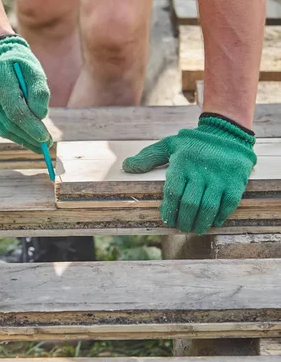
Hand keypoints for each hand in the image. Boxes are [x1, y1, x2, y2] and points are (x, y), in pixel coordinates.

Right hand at [0, 35, 51, 152]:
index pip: (16, 111)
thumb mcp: (34, 70)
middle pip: (10, 124)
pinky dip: (15, 135)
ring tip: (40, 146)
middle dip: (30, 137)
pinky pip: (0, 128)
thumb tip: (41, 116)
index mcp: (0, 83)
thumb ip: (39, 91)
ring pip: (4, 130)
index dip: (31, 127)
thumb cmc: (20, 63)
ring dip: (24, 140)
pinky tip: (28, 139)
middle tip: (47, 145)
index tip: (45, 138)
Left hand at [122, 115, 256, 234]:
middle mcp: (201, 171)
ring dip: (200, 222)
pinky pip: (228, 204)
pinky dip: (220, 216)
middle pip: (190, 204)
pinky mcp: (235, 181)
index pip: (173, 193)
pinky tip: (214, 221)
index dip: (169, 210)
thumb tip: (127, 166)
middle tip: (181, 227)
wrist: (227, 133)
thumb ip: (148, 157)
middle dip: (183, 220)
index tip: (167, 219)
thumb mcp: (169, 145)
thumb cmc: (193, 143)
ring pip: (208, 207)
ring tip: (196, 228)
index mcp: (182, 163)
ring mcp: (219, 177)